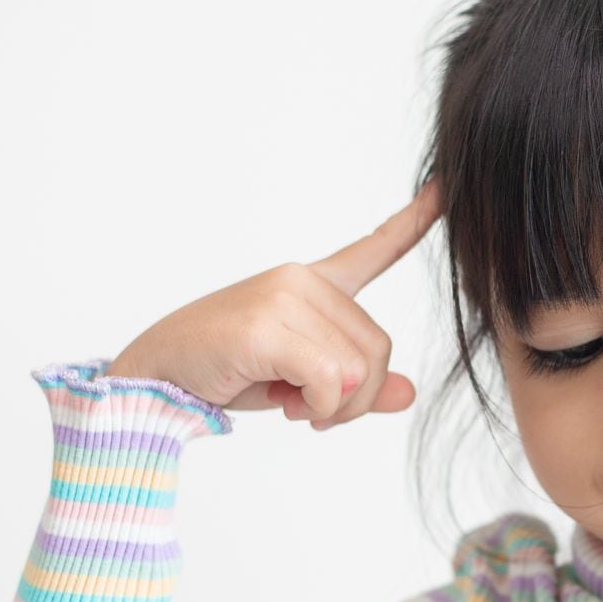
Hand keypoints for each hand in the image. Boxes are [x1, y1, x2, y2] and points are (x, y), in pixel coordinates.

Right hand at [105, 178, 443, 429]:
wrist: (157, 377)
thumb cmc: (225, 371)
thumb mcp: (299, 380)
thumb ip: (355, 386)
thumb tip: (409, 394)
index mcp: (311, 283)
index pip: (373, 248)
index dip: (414, 222)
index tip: (445, 188)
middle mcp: (301, 280)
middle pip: (378, 348)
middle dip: (357, 397)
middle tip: (316, 412)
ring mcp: (284, 298)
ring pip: (357, 370)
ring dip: (334, 408)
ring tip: (293, 405)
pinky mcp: (266, 328)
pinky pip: (329, 382)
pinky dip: (317, 409)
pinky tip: (287, 406)